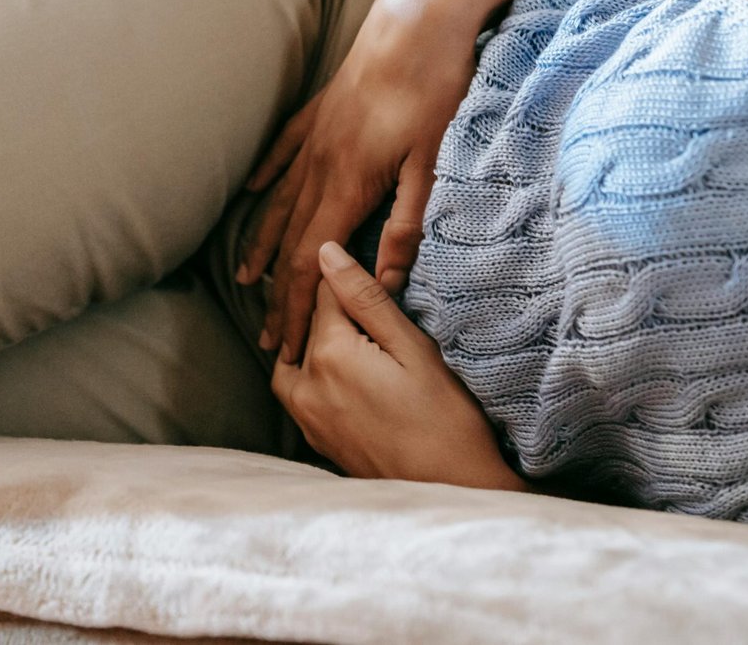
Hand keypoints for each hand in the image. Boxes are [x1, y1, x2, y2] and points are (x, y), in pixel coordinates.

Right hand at [234, 0, 497, 362]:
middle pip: (289, 240)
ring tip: (246, 278)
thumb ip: (406, 221)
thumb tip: (385, 278)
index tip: (283, 345)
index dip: (293, 307)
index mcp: (348, 182)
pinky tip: (252, 193)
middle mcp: (321, 162)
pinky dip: (267, 179)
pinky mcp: (324, 109)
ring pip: (280, 201)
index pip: (309, 261)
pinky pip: (284, 152)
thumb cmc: (436, 84)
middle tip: (266, 338)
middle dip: (276, 293)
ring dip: (262, 244)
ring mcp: (317, 134)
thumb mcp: (433, 159)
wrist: (419, 13)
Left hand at [270, 241, 528, 489]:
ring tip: (353, 340)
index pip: (323, 292)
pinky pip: (298, 395)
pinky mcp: (317, 441)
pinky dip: (312, 376)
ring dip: (314, 344)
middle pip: (307, 326)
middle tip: (370, 308)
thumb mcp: (414, 349)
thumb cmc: (446, 420)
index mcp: (329, 354)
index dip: (347, 276)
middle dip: (332, 310)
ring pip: (293, 361)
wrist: (454, 494)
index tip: (368, 274)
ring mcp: (308, 418)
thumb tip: (326, 252)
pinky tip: (344, 376)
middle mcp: (306, 385)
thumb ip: (366, 299)